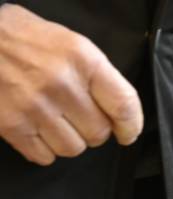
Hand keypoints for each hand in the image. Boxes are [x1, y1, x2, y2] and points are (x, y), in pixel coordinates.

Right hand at [0, 4, 142, 164]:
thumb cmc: (25, 39)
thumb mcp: (71, 44)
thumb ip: (98, 76)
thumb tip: (121, 114)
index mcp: (82, 60)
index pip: (123, 105)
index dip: (131, 126)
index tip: (127, 133)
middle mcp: (61, 84)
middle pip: (99, 133)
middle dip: (93, 129)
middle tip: (77, 115)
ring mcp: (34, 106)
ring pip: (74, 148)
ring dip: (69, 139)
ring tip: (55, 120)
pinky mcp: (12, 125)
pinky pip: (45, 156)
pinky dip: (44, 148)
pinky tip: (37, 128)